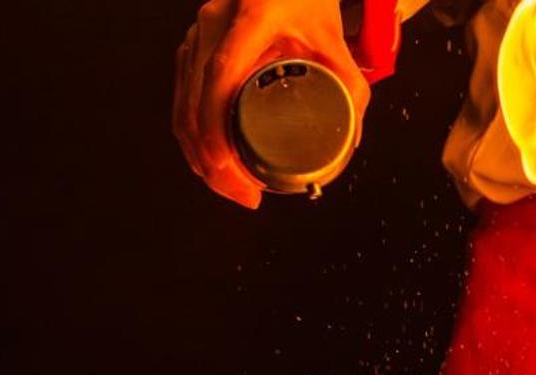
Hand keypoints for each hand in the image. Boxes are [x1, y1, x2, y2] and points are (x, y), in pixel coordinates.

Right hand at [173, 0, 369, 208]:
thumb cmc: (311, 3)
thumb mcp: (336, 42)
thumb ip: (351, 88)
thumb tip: (349, 142)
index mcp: (252, 17)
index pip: (222, 76)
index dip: (216, 127)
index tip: (227, 166)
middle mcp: (215, 22)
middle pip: (196, 99)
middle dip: (211, 158)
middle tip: (243, 195)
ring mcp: (198, 33)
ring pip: (184, 102)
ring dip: (199, 152)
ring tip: (231, 188)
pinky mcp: (194, 45)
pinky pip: (184, 95)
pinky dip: (194, 133)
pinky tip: (209, 162)